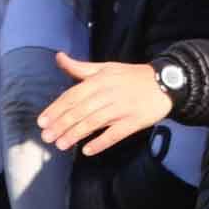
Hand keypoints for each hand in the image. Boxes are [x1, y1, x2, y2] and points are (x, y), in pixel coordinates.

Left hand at [41, 52, 173, 155]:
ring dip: (75, 134)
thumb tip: (58, 57)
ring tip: (61, 145)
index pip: (72, 96)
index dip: (56, 109)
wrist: (166, 83)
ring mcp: (122, 109)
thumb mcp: (106, 67)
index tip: (42, 122)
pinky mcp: (135, 121)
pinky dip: (101, 142)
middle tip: (47, 137)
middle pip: (80, 111)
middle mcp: (108, 94)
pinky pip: (115, 134)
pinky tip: (88, 150)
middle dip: (61, 125)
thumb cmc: (132, 76)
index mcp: (99, 81)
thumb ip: (80, 67)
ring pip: (94, 123)